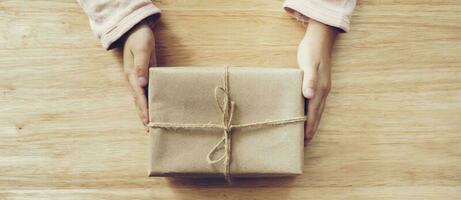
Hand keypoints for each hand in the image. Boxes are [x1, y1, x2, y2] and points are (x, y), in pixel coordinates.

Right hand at [122, 22, 155, 124]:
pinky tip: (157, 109)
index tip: (148, 121)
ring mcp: (139, 79)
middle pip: (138, 102)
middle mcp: (134, 80)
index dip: (143, 109)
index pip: (138, 96)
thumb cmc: (139, 38)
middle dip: (144, 116)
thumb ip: (141, 65)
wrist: (135, 29)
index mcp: (131, 75)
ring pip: (143, 99)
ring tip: (153, 126)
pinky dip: (151, 102)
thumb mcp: (141, 49)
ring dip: (147, 111)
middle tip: (150, 131)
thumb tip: (142, 83)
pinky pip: (148, 92)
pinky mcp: (145, 76)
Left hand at [297, 19, 337, 142]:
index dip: (309, 126)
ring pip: (318, 110)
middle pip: (317, 114)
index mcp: (320, 89)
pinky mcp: (319, 83)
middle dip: (312, 129)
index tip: (305, 140)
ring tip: (307, 134)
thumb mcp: (308, 63)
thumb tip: (309, 96)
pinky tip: (307, 114)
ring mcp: (322, 87)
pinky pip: (316, 102)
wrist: (320, 38)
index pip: (314, 112)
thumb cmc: (312, 51)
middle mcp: (323, 91)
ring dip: (313, 122)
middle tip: (305, 143)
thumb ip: (308, 79)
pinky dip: (312, 111)